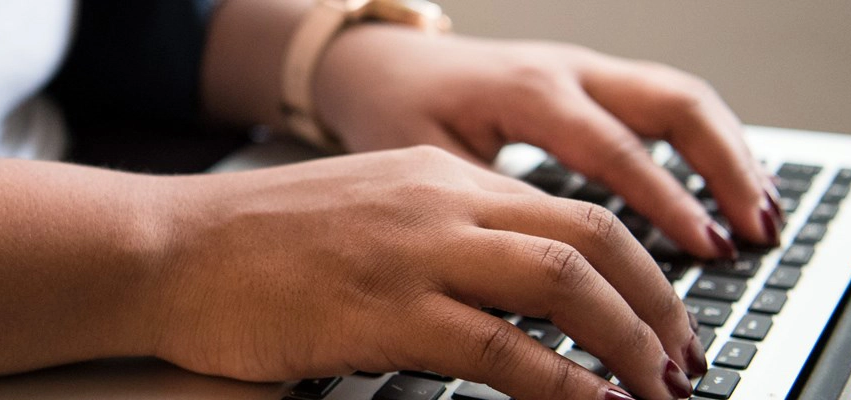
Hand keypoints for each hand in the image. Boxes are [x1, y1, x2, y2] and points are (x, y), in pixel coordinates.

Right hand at [147, 147, 704, 399]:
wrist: (167, 250)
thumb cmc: (251, 245)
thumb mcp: (365, 215)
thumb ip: (440, 238)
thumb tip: (517, 296)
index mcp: (439, 176)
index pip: (574, 211)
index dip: (640, 270)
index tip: (666, 321)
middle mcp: (440, 202)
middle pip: (593, 238)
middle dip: (658, 306)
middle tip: (684, 362)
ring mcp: (413, 254)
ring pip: (563, 283)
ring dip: (628, 343)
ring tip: (658, 390)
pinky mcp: (382, 313)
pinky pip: (500, 349)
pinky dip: (563, 384)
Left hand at [312, 26, 782, 258]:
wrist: (379, 66)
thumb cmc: (395, 116)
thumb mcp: (428, 169)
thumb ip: (487, 219)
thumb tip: (535, 288)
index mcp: (527, 93)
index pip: (616, 149)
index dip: (667, 203)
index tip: (707, 249)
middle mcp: (566, 72)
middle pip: (674, 105)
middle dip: (726, 170)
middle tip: (758, 232)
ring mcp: (586, 71)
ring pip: (682, 99)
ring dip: (731, 156)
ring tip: (765, 218)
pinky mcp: (593, 81)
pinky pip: (667, 103)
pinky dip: (710, 145)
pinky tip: (733, 190)